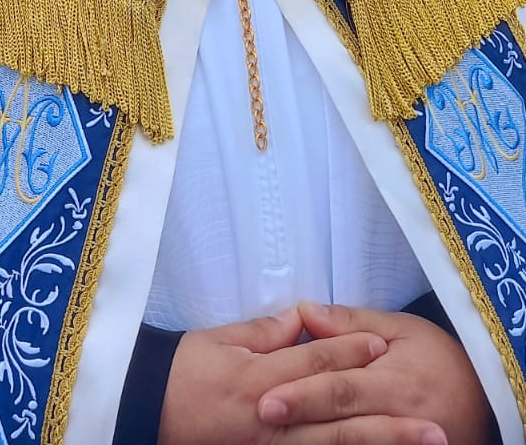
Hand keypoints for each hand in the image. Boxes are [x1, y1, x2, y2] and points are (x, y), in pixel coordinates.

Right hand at [157, 307, 388, 444]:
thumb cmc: (182, 374)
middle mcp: (273, 421)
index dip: (350, 351)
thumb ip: (263, 331)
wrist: (148, 417)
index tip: (384, 345)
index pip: (315, 364)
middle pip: (340, 419)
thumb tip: (302, 319)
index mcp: (260, 381)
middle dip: (389, 422)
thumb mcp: (218, 340)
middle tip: (433, 423)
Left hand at [255, 301, 492, 444]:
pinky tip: (308, 444)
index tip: (264, 395)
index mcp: (392, 382)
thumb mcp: (402, 329)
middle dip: (299, 416)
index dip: (303, 392)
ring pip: (350, 443)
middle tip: (261, 413)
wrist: (482, 400)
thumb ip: (351, 322)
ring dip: (312, 439)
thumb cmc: (438, 359)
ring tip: (274, 437)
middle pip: (339, 419)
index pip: (340, 387)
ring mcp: (399, 442)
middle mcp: (394, 417)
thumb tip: (304, 312)